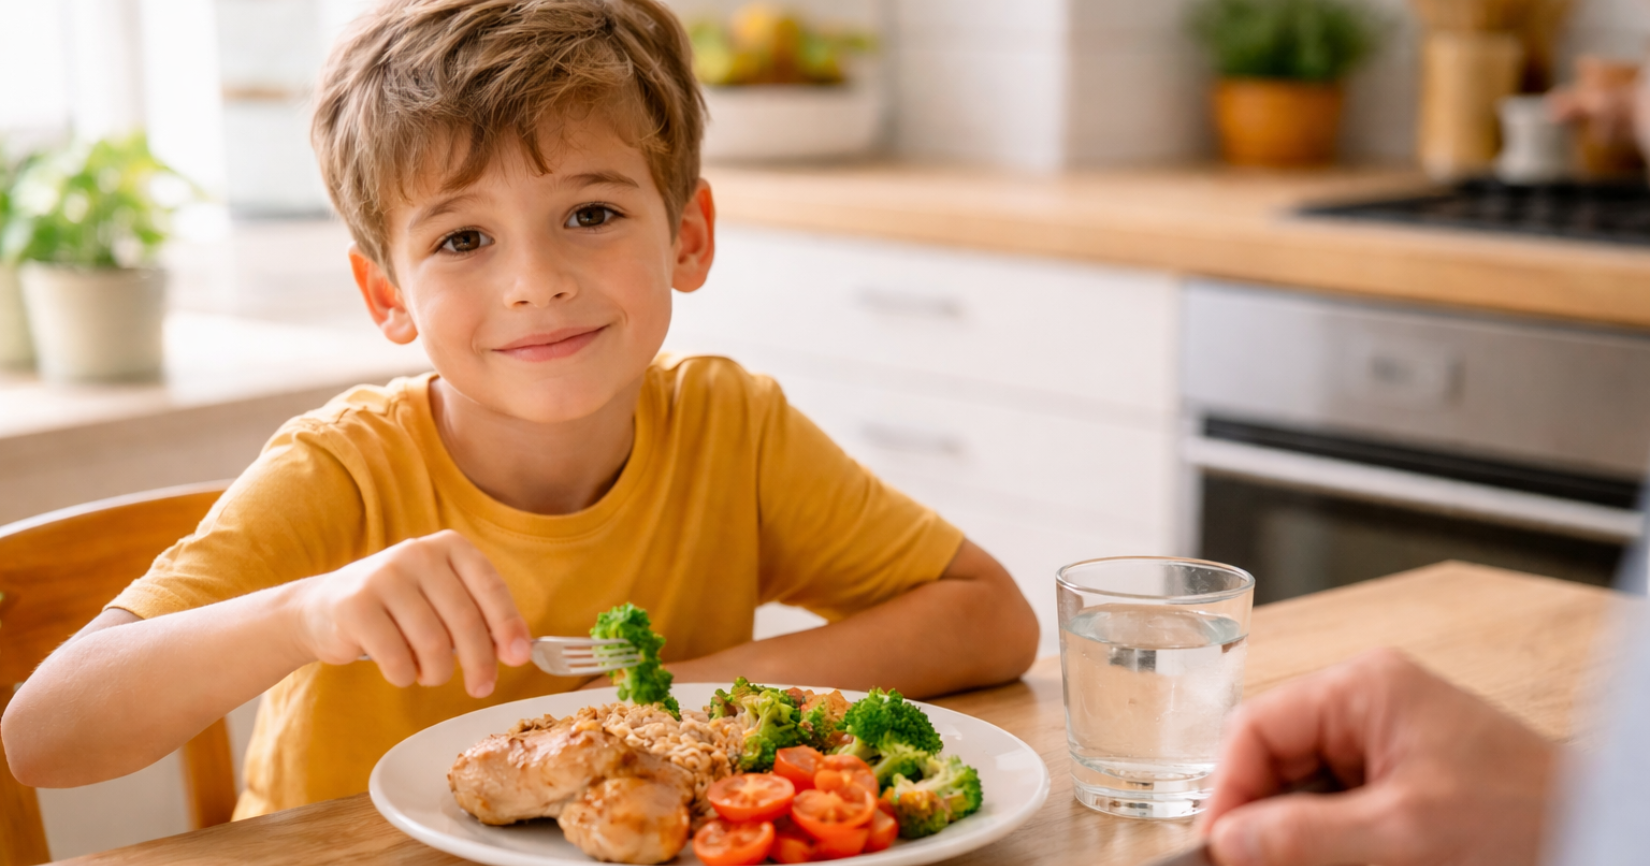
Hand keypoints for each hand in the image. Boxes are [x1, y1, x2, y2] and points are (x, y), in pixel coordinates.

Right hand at [289, 530, 531, 696]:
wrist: (323, 609)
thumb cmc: (397, 609)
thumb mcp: (441, 598)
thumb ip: (479, 616)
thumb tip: (519, 650)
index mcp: (449, 546)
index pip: (490, 588)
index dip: (509, 625)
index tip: (520, 657)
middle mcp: (418, 553)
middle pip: (465, 621)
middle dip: (479, 663)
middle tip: (481, 687)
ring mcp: (384, 577)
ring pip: (434, 645)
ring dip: (437, 673)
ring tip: (429, 673)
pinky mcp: (355, 606)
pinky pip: (398, 659)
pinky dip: (405, 676)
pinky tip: (401, 671)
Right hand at [1200, 648, 1557, 865]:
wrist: (1603, 836)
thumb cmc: (1526, 821)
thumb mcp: (1401, 835)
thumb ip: (1304, 836)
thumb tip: (1228, 840)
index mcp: (1364, 689)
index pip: (1257, 728)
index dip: (1228, 792)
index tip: (1219, 850)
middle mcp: (1370, 705)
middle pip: (1275, 759)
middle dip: (1262, 819)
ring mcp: (1388, 741)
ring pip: (1303, 789)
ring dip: (1295, 836)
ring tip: (1293, 864)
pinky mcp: (1406, 780)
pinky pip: (1340, 806)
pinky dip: (1328, 841)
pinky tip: (1335, 860)